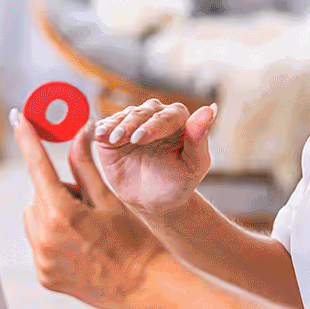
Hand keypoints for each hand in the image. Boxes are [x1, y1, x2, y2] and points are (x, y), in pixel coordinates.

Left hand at [12, 108, 168, 308]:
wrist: (145, 287)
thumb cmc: (134, 241)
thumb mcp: (109, 198)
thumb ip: (85, 165)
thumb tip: (80, 131)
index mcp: (62, 213)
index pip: (37, 165)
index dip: (26, 138)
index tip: (16, 118)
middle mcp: (45, 237)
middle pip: (39, 195)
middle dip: (59, 192)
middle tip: (89, 206)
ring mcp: (43, 259)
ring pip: (36, 219)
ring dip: (53, 215)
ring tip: (86, 231)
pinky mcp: (44, 275)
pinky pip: (40, 244)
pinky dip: (54, 239)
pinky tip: (82, 248)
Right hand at [92, 100, 216, 215]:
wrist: (153, 200)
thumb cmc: (178, 182)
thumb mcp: (194, 165)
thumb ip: (200, 138)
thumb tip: (210, 108)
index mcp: (179, 120)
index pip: (167, 116)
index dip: (154, 125)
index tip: (140, 138)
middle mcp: (155, 115)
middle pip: (143, 112)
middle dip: (133, 124)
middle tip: (126, 138)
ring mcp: (133, 122)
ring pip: (125, 116)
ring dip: (118, 125)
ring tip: (113, 138)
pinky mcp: (114, 131)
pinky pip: (107, 125)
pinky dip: (103, 128)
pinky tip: (99, 134)